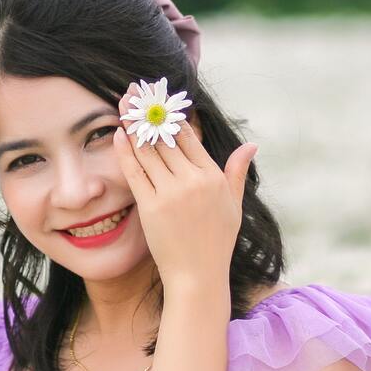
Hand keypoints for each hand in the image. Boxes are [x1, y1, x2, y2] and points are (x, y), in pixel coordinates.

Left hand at [113, 80, 257, 292]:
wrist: (197, 276)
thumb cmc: (216, 243)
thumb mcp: (233, 205)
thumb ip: (236, 172)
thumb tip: (250, 146)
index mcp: (212, 177)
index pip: (189, 136)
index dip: (171, 116)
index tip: (158, 101)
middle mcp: (192, 181)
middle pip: (165, 138)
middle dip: (149, 113)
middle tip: (133, 94)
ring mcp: (171, 193)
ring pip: (148, 151)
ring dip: (133, 126)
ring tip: (122, 107)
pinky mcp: (151, 207)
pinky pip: (135, 172)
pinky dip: (125, 152)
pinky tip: (119, 135)